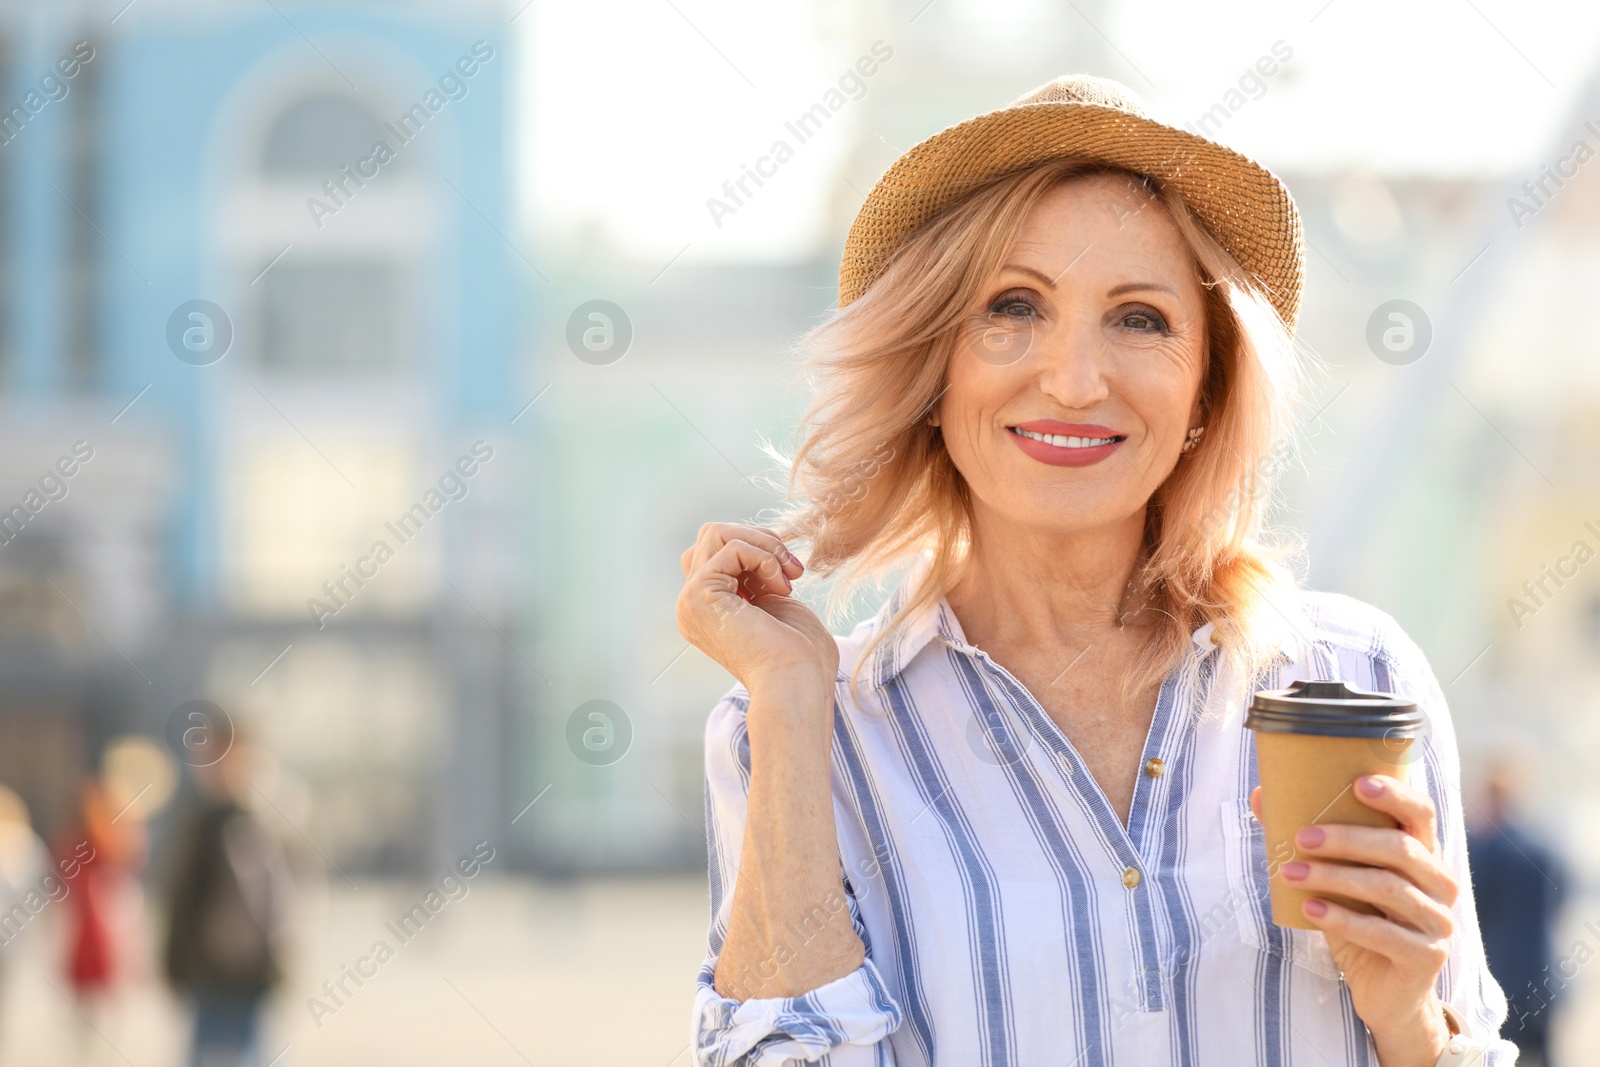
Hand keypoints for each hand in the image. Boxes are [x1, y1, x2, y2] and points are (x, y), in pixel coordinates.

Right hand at [677, 522, 838, 693]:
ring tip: (787, 575)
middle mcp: (692, 606)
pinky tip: (781, 587)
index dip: (757, 553)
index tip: (790, 575)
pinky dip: (764, 557)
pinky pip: (730, 547)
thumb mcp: (774, 601)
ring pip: (715, 533)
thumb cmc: (799, 654)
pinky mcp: (698, 595)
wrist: (797, 682)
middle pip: (711, 536)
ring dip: (762, 544)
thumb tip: (754, 543)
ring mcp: (690, 601)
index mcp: (708, 610)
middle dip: (758, 540)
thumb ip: (755, 574)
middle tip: (790, 569)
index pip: (719, 553)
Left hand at [1250, 777, 1454, 1065]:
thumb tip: (1263, 794)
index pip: (1421, 814)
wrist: (1385, 995)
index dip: (1395, 795)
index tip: (1356, 783)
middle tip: (1302, 836)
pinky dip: (1343, 919)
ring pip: (1389, 888)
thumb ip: (1309, 842)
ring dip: (1335, 877)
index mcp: (1424, 856)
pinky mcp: (1427, 958)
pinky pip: (1384, 934)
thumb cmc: (1360, 924)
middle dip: (1347, 839)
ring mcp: (1439, 923)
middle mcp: (1441, 885)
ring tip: (1290, 872)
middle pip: (1401, 849)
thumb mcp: (1336, 881)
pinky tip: (1311, 910)